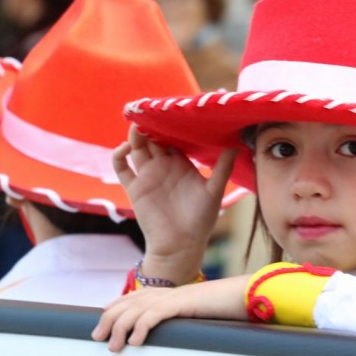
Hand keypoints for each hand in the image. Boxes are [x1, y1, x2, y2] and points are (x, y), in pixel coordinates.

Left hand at [92, 275, 250, 352]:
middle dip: (110, 319)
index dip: (116, 306)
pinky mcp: (184, 302)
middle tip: (97, 337)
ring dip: (122, 329)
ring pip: (138, 310)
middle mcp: (170, 291)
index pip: (136, 296)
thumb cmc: (228, 306)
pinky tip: (136, 342)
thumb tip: (175, 332)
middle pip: (130, 302)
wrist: (247, 294)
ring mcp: (176, 296)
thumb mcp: (200, 314)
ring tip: (114, 347)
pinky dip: (142, 327)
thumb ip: (184, 317)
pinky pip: (156, 314)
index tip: (102, 320)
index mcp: (172, 293)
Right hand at [113, 124, 236, 283]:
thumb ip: (223, 168)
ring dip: (136, 135)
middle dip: (153, 124)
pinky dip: (119, 154)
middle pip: (154, 138)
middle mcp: (164, 166)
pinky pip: (121, 166)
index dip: (173, 125)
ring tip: (139, 123)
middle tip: (154, 110)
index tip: (174, 110)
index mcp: (182, 163)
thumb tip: (236, 145)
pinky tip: (127, 146)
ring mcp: (147, 175)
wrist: (181, 246)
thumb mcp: (214, 191)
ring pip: (137, 148)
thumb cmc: (201, 220)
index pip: (175, 137)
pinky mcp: (134, 187)